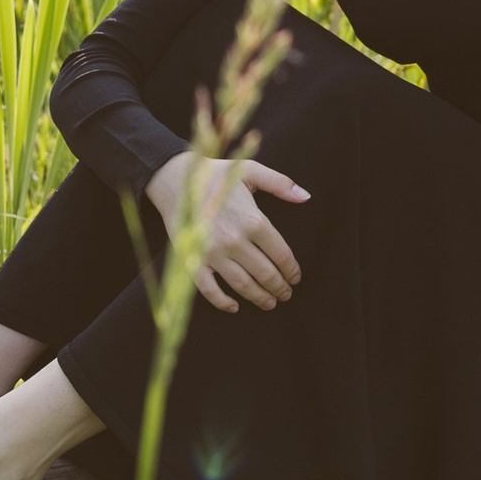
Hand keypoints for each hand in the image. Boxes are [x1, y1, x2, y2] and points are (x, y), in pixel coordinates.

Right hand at [144, 145, 311, 312]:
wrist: (174, 179)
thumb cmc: (217, 175)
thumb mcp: (250, 171)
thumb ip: (280, 183)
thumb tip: (306, 197)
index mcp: (252, 220)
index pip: (281, 254)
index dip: (292, 270)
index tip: (295, 278)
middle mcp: (234, 240)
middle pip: (265, 274)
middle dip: (279, 287)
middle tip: (286, 294)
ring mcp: (212, 253)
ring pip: (243, 285)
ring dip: (259, 298)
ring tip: (270, 303)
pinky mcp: (193, 261)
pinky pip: (208, 290)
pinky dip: (222, 302)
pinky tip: (234, 307)